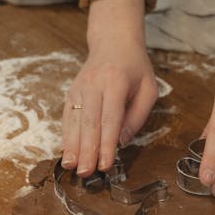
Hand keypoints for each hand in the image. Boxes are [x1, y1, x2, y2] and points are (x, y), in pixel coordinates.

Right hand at [61, 0, 157, 175]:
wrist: (113, 41)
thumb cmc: (135, 68)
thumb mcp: (149, 88)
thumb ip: (138, 115)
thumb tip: (122, 141)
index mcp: (116, 83)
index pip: (110, 119)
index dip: (107, 144)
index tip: (106, 165)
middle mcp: (93, 85)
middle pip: (89, 122)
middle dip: (86, 150)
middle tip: (86, 173)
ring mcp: (79, 88)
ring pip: (74, 121)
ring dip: (72, 146)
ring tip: (71, 167)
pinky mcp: (71, 92)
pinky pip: (67, 116)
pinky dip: (66, 135)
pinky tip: (65, 152)